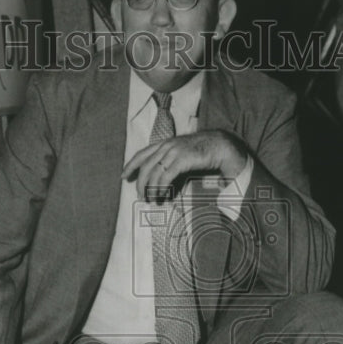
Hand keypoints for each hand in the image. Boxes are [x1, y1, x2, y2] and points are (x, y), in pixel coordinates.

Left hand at [122, 130, 247, 201]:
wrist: (219, 145)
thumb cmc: (201, 152)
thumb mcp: (181, 154)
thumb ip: (169, 161)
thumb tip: (159, 179)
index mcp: (164, 143)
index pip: (141, 154)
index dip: (130, 165)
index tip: (123, 176)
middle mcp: (166, 146)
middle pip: (145, 166)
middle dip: (140, 183)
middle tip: (140, 196)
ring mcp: (173, 151)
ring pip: (154, 173)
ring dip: (150, 189)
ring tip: (151, 200)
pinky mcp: (181, 159)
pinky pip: (165, 177)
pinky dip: (160, 188)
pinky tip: (160, 195)